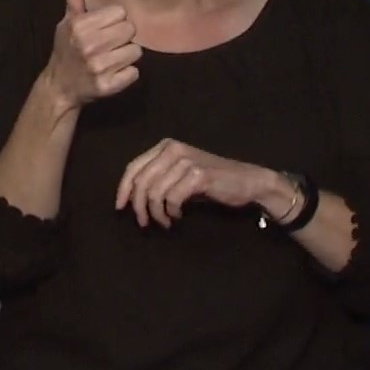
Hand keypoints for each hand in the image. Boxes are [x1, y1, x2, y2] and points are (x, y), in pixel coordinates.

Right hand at [42, 0, 141, 108]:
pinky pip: (134, 72)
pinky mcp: (108, 85)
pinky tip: (112, 74)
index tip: (103, 30)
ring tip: (110, 60)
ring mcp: (98, 66)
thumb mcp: (66, 25)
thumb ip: (73, 2)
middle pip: (130, 30)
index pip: (120, 12)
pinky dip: (126, 74)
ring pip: (136, 51)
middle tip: (108, 46)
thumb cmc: (66, 51)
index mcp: (79, 26)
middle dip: (122, 38)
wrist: (59, 87)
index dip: (114, 21)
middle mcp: (88, 44)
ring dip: (126, 57)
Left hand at [115, 139, 281, 227]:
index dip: (123, 189)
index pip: (133, 168)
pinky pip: (172, 199)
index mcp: (165, 146)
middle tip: (143, 223)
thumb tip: (130, 199)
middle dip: (138, 206)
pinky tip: (177, 216)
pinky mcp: (198, 175)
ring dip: (156, 213)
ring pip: (154, 193)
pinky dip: (171, 212)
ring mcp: (186, 161)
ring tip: (164, 222)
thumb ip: (156, 180)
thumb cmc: (211, 182)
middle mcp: (173, 149)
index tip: (120, 208)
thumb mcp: (179, 176)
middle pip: (141, 182)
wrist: (248, 182)